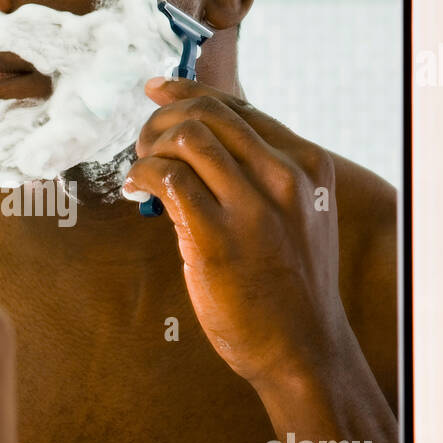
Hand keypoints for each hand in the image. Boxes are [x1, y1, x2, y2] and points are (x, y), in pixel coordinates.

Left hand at [123, 78, 351, 389]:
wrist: (304, 351)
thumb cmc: (290, 286)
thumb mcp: (296, 217)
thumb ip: (262, 178)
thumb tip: (200, 144)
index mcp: (307, 165)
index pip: (240, 108)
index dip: (189, 93)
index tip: (158, 92)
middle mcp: (285, 177)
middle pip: (209, 113)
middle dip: (163, 119)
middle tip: (144, 145)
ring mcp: (254, 207)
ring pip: (187, 136)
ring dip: (150, 146)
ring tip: (141, 171)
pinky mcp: (218, 238)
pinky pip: (169, 179)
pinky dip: (143, 175)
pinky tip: (136, 190)